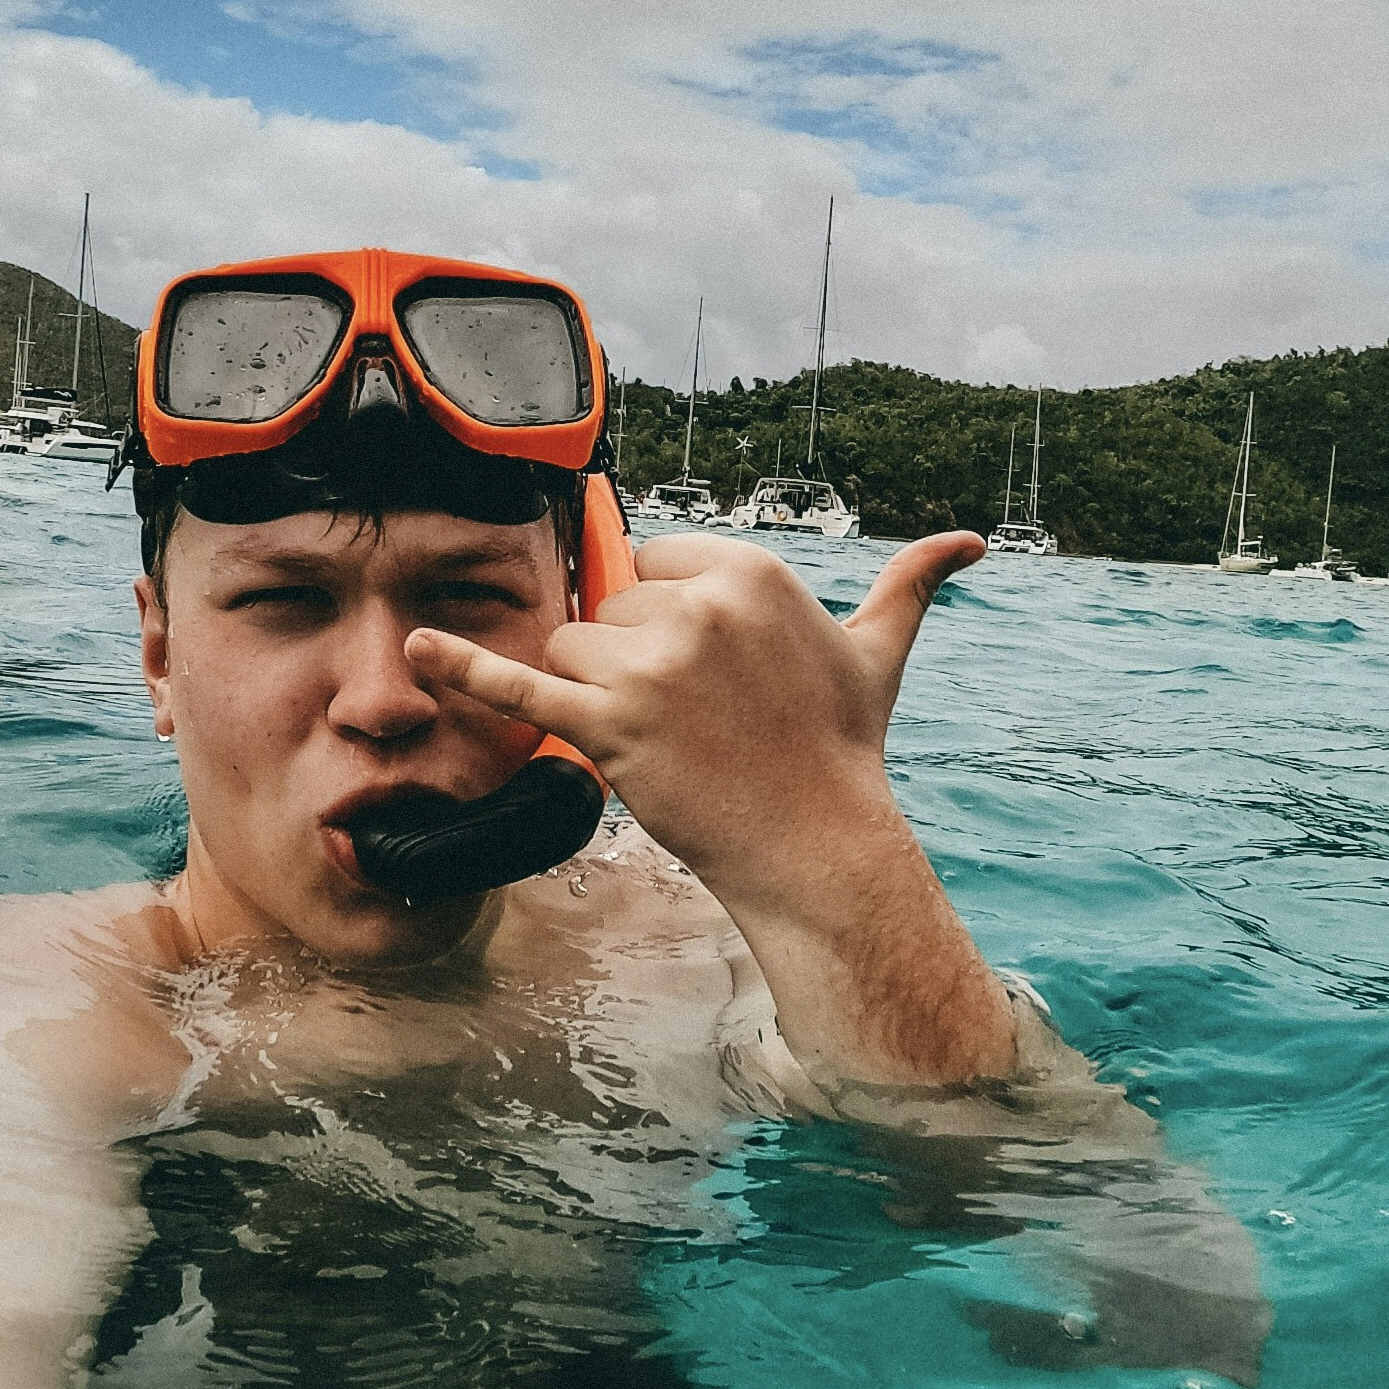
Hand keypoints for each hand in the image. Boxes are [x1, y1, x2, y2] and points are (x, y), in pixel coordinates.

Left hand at [403, 528, 1013, 1086]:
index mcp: (751, 572)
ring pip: (574, 646)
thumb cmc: (840, 751)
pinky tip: (416, 645)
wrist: (818, 848)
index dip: (665, 619)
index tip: (705, 670)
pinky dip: (465, 665)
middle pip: (610, 607)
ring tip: (666, 740)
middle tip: (697, 719)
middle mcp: (701, 606)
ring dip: (599, 693)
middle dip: (634, 661)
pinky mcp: (612, 724)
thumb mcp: (876, 655)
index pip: (653, 565)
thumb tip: (972, 541)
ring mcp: (654, 664)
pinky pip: (523, 680)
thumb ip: (912, 585)